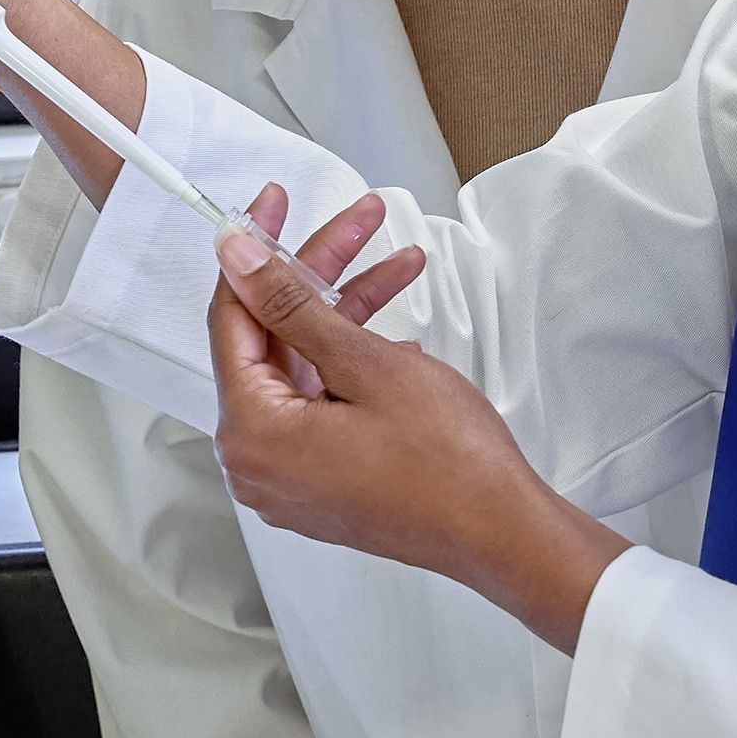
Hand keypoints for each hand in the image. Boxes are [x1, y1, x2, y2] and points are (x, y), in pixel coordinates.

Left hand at [207, 190, 629, 652]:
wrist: (503, 533)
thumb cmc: (449, 465)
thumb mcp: (366, 363)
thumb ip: (293, 305)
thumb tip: (240, 259)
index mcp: (252, 433)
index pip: (233, 317)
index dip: (256, 251)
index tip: (272, 204)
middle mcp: (257, 462)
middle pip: (272, 339)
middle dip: (320, 274)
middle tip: (358, 222)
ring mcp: (290, 477)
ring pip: (303, 367)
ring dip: (348, 313)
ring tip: (401, 265)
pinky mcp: (322, 481)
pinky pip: (322, 402)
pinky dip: (353, 362)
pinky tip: (398, 336)